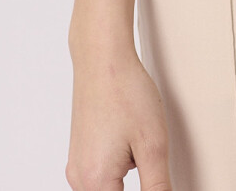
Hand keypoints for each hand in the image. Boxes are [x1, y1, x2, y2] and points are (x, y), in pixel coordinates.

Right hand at [66, 47, 172, 190]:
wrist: (102, 57)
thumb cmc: (125, 91)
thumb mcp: (153, 145)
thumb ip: (158, 187)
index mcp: (95, 182)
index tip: (154, 173)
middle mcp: (79, 179)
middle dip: (139, 185)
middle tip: (147, 153)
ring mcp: (77, 165)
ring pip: (107, 188)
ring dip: (128, 179)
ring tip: (140, 142)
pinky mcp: (80, 152)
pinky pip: (100, 174)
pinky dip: (119, 168)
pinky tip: (131, 141)